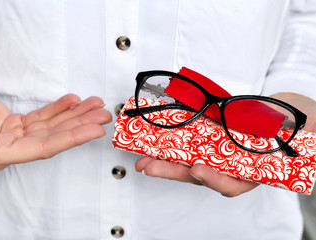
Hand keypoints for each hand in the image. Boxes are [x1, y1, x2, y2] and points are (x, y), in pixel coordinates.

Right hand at [0, 75, 111, 170]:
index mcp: (0, 152)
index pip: (45, 147)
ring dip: (76, 115)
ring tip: (96, 105)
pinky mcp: (18, 123)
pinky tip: (75, 102)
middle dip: (81, 125)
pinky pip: (44, 116)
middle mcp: (13, 146)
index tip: (94, 131)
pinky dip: (60, 108)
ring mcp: (17, 134)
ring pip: (53, 125)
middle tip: (104, 115)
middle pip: (55, 136)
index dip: (71, 139)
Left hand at [135, 92, 315, 196]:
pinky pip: (188, 146)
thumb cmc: (292, 120)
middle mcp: (232, 165)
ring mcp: (219, 153)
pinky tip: (153, 144)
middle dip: (173, 172)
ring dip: (165, 161)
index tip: (199, 170)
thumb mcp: (294, 123)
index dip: (216, 179)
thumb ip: (287, 127)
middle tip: (149, 167)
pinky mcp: (209, 139)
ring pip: (189, 162)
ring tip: (142, 159)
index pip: (233, 182)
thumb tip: (287, 125)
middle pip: (201, 174)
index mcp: (254, 170)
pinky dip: (171, 146)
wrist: (285, 110)